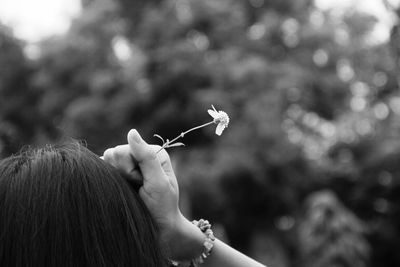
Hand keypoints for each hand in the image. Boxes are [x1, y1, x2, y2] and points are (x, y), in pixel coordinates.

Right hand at [102, 129, 193, 259]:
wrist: (158, 229)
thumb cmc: (161, 207)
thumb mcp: (157, 182)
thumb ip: (146, 157)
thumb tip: (131, 132)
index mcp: (154, 153)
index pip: (126, 150)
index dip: (131, 170)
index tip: (144, 184)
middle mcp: (141, 155)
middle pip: (114, 154)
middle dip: (123, 174)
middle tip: (138, 189)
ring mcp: (129, 165)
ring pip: (106, 162)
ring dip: (116, 179)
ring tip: (131, 191)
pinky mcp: (119, 175)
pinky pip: (102, 171)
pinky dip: (107, 181)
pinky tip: (119, 191)